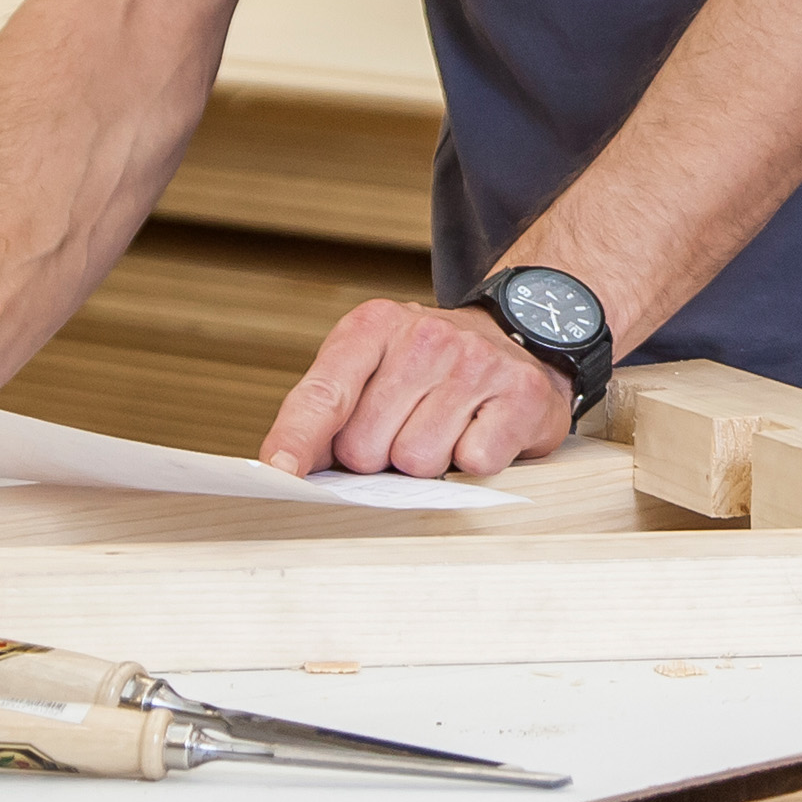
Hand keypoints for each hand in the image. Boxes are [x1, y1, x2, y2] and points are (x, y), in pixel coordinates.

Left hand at [262, 299, 578, 479]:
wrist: (521, 335)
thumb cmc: (430, 367)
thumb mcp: (370, 367)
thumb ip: (325, 414)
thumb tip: (287, 470)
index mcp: (373, 326)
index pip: (323, 395)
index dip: (296, 439)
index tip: (279, 475)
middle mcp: (426, 336)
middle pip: (366, 448)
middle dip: (379, 457)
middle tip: (405, 427)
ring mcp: (477, 362)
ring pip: (418, 462)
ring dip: (428, 462)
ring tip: (446, 427)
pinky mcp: (523, 394)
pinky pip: (474, 464)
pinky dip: (475, 461)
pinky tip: (481, 430)